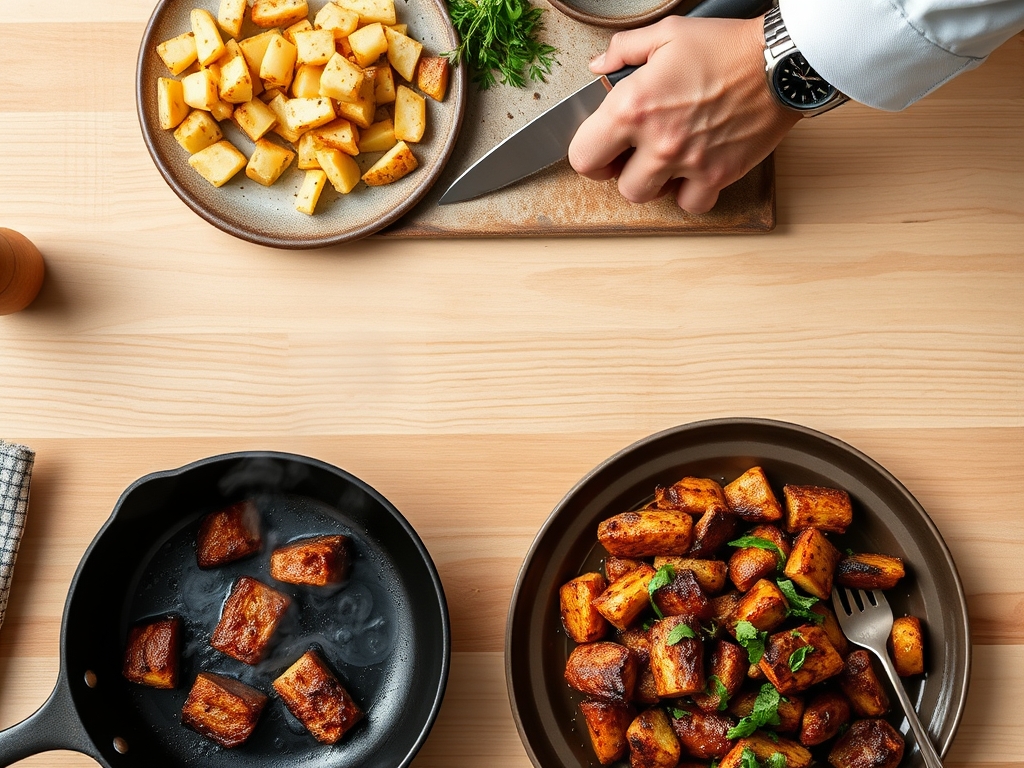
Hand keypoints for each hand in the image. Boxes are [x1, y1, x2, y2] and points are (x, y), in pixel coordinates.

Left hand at [568, 15, 799, 213]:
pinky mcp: (718, 174)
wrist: (778, 62)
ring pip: (650, 198)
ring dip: (655, 183)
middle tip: (636, 155)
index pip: (584, 157)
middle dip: (624, 172)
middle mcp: (657, 141)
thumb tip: (599, 67)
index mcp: (633, 107)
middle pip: (619, 186)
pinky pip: (692, 203)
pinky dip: (691, 193)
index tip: (602, 151)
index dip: (590, 156)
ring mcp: (687, 162)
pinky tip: (694, 172)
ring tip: (667, 160)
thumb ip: (624, 50)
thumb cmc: (726, 46)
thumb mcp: (667, 34)